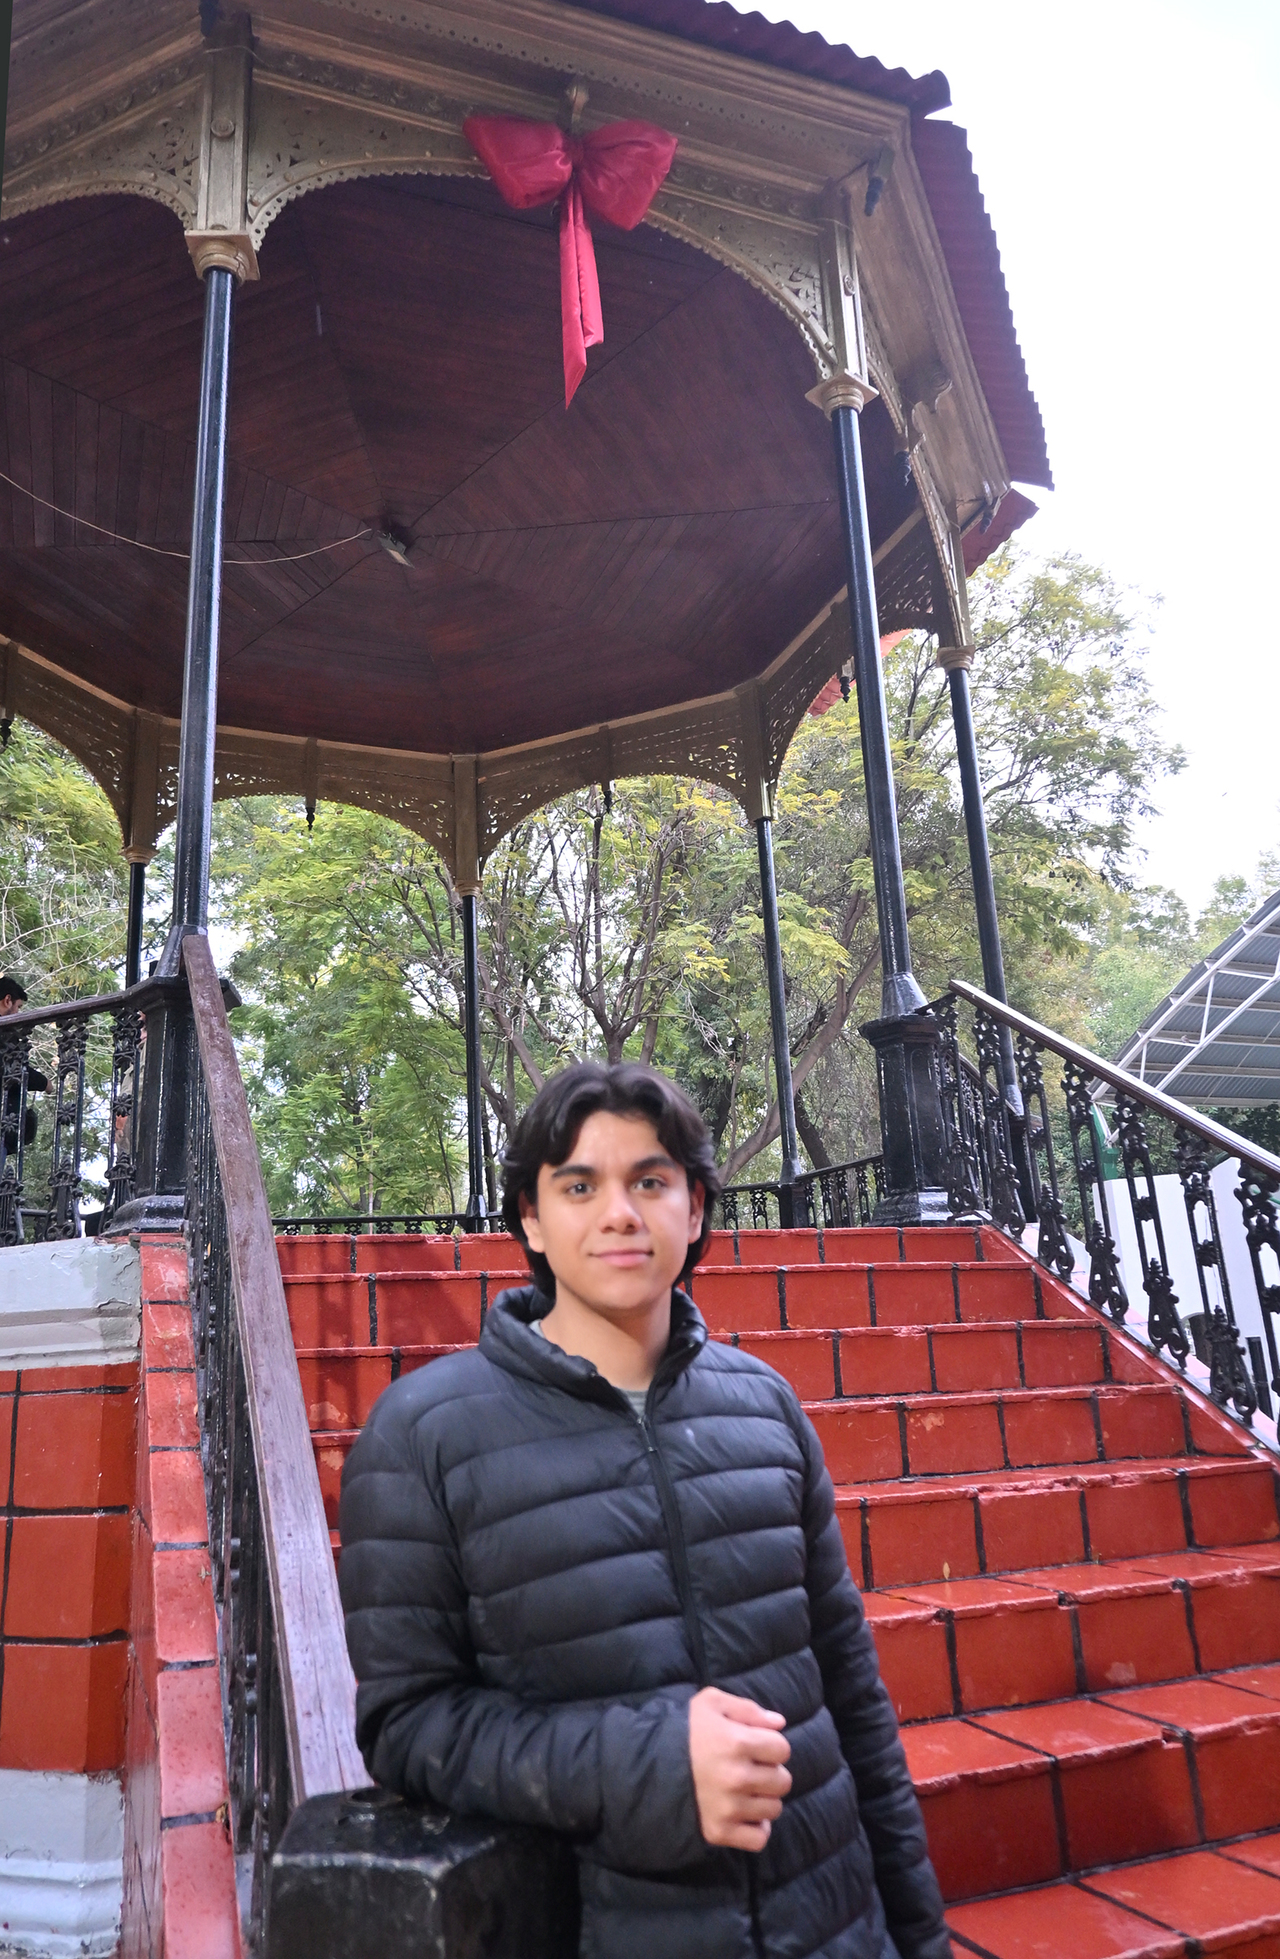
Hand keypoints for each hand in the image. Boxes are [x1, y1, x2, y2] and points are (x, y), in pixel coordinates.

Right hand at [688, 1686, 791, 1851]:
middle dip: (770, 1772)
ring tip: (744, 1789)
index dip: (772, 1745)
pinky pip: (759, 1839)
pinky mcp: (719, 1832)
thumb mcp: (711, 1703)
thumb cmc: (684, 1730)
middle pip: (782, 1781)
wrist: (647, 1765)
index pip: (782, 1749)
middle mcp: (737, 1777)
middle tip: (751, 1768)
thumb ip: (748, 1709)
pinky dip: (757, 1828)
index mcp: (737, 1742)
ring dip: (764, 1799)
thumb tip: (779, 1723)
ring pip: (773, 1808)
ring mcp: (729, 1808)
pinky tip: (745, 1814)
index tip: (757, 1746)